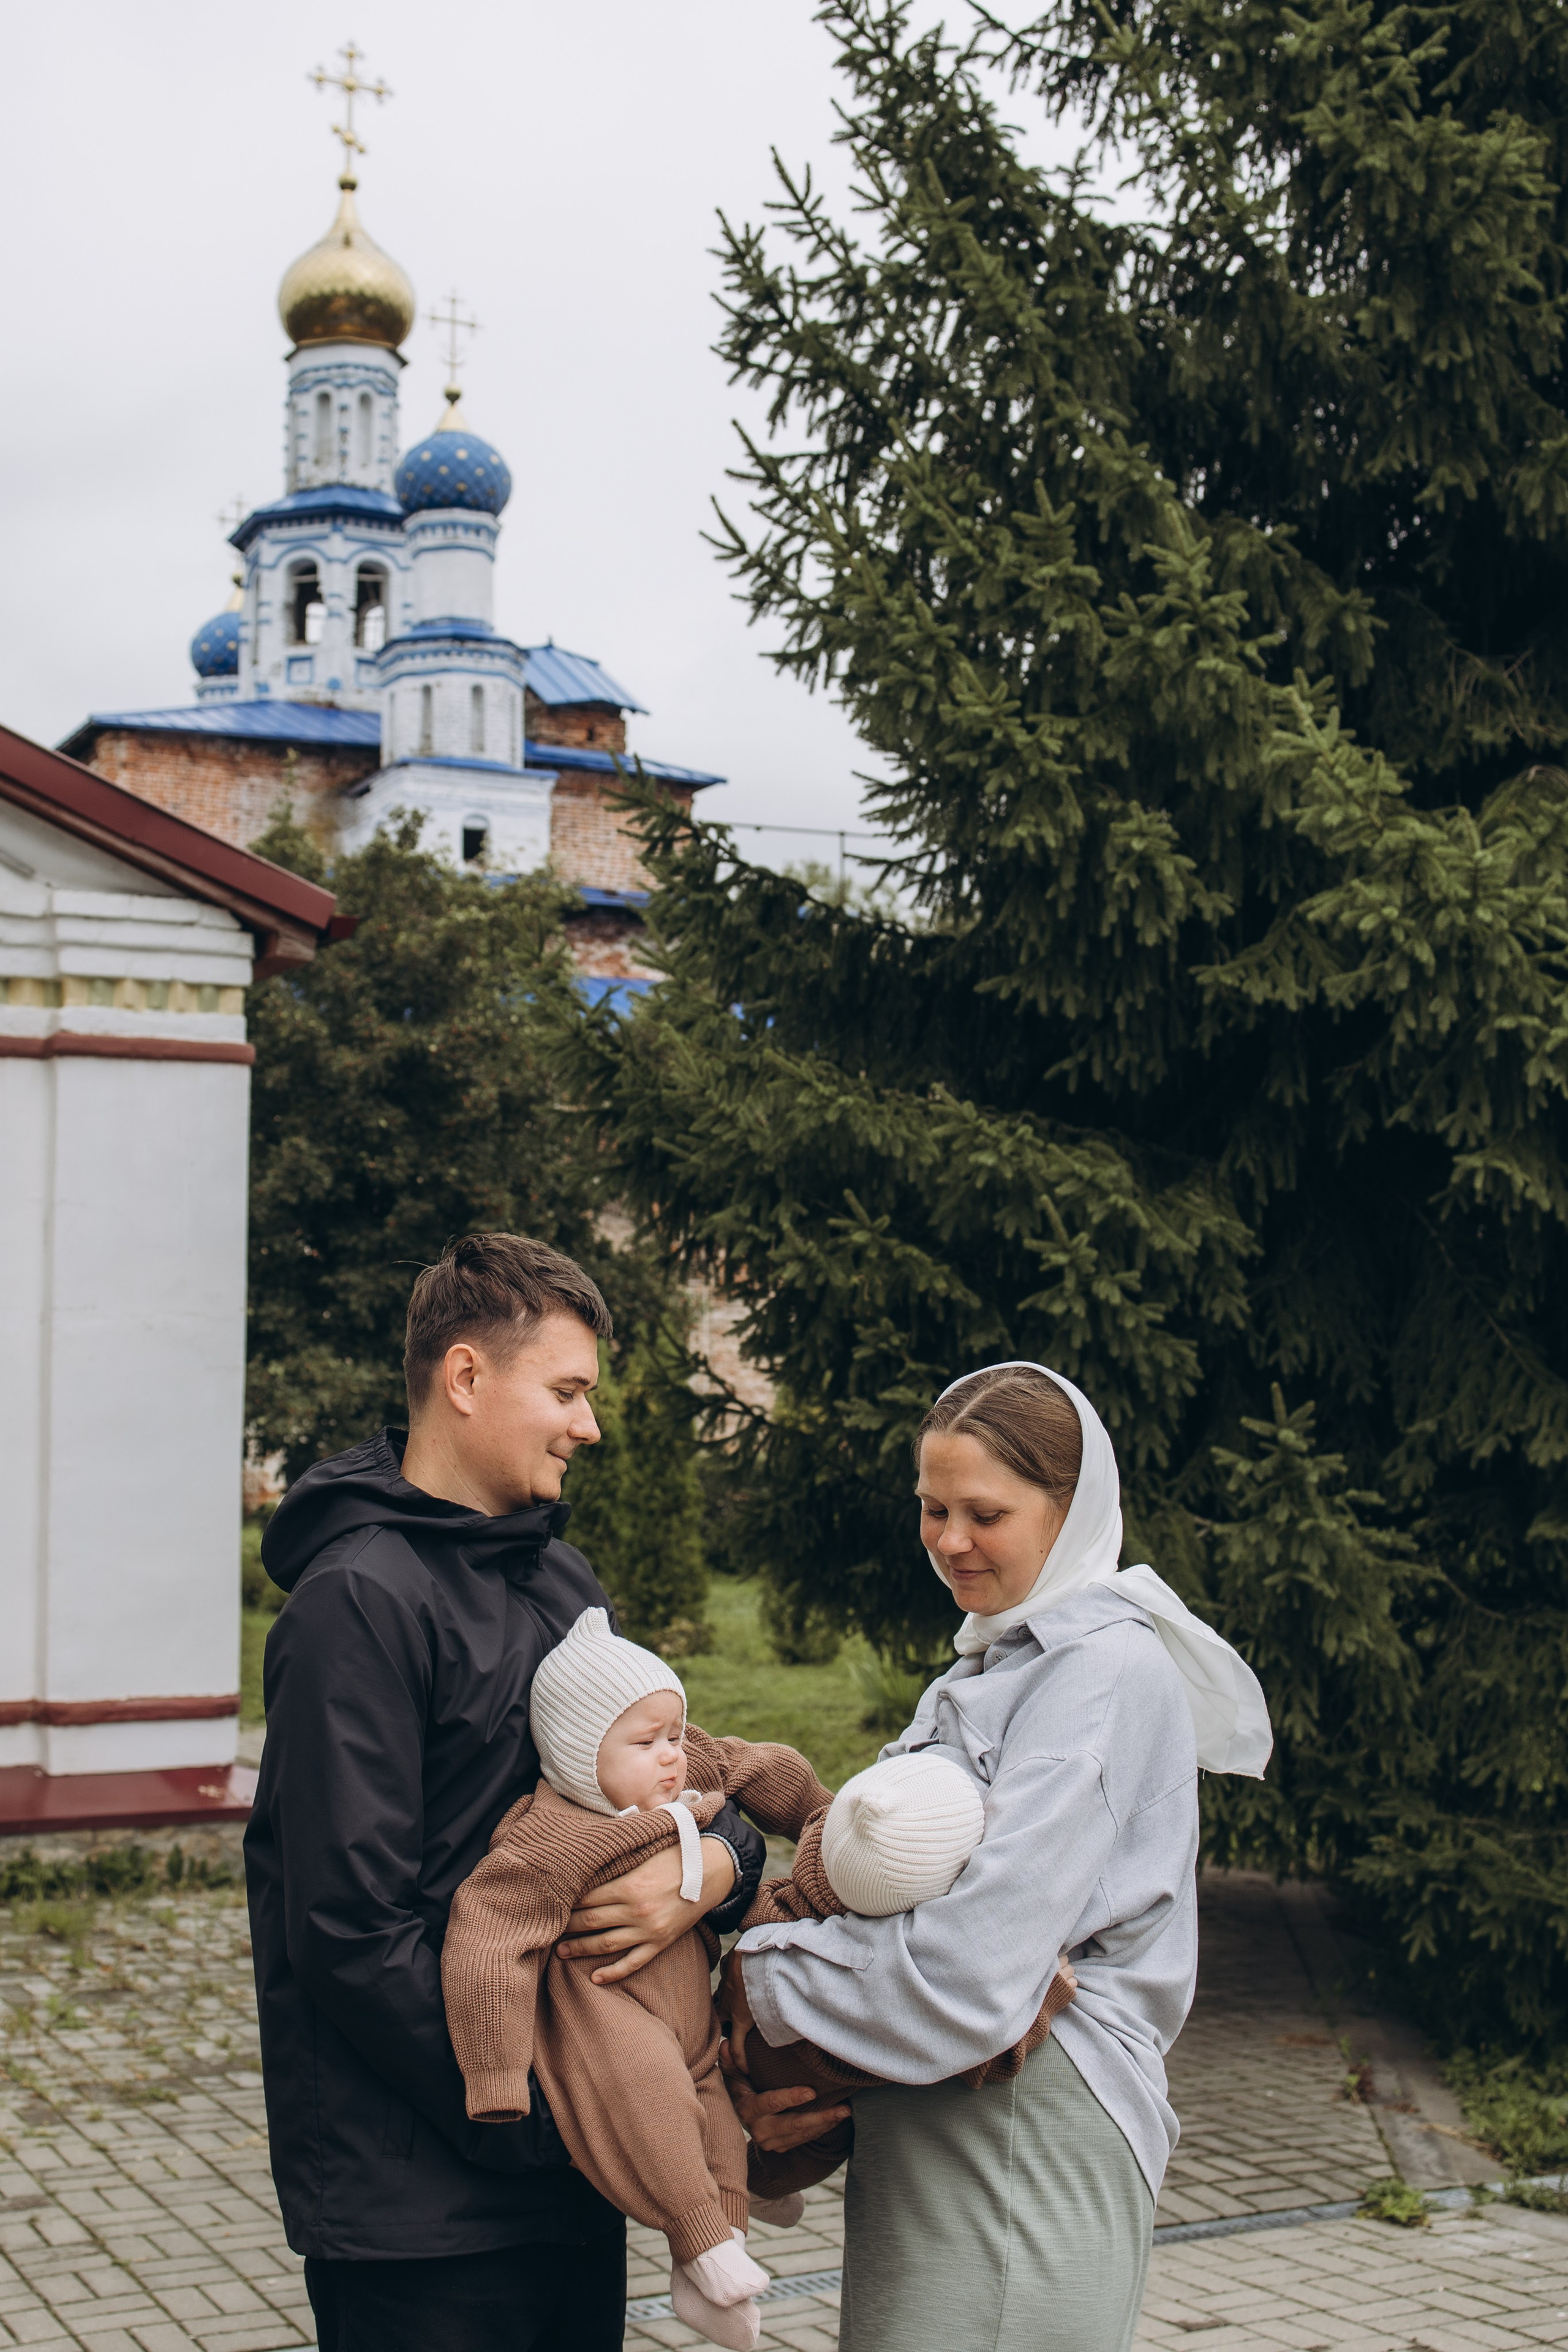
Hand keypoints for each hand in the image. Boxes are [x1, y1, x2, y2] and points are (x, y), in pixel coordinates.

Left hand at [557, 1837, 735, 1984]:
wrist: (711, 1871)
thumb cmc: (674, 1856)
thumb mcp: (644, 1852)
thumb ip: (617, 1861)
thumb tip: (587, 1864)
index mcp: (629, 1885)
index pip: (587, 1898)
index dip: (567, 1902)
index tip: (552, 1904)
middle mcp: (636, 1910)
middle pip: (590, 1922)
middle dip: (566, 1927)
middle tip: (546, 1930)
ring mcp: (648, 1930)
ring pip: (606, 1945)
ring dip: (580, 1950)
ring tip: (561, 1953)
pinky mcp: (660, 1943)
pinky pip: (633, 1963)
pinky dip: (613, 1972)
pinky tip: (596, 1978)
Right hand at [717, 1952, 850, 2150]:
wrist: (742, 2116)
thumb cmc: (741, 2086)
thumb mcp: (734, 2073)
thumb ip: (730, 2061)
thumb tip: (726, 2045)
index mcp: (748, 2109)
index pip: (771, 2103)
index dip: (790, 2098)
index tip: (812, 2092)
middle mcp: (760, 2130)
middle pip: (793, 2125)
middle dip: (819, 2118)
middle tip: (842, 2109)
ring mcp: (772, 2142)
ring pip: (803, 2134)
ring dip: (826, 2123)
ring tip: (845, 2111)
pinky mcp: (782, 2147)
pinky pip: (805, 2139)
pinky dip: (822, 2129)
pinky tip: (836, 2118)